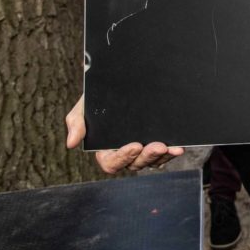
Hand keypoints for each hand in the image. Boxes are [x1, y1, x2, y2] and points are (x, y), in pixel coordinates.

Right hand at [65, 95, 184, 173]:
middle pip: (135, 164)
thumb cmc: (96, 99)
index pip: (112, 163)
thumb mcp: (83, 108)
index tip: (134, 145)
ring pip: (151, 162)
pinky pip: (163, 154)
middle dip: (147, 156)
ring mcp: (140, 150)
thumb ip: (76, 123)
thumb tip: (71, 143)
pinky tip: (179, 147)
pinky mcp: (154, 143)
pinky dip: (171, 152)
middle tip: (158, 146)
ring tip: (173, 148)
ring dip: (162, 157)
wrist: (115, 85)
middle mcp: (124, 153)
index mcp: (105, 151)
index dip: (123, 157)